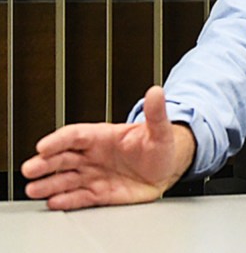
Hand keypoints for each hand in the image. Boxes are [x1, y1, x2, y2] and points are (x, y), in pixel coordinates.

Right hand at [21, 86, 194, 209]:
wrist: (167, 169)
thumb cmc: (158, 147)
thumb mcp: (160, 130)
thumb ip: (156, 113)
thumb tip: (156, 92)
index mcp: (103, 136)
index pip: (75, 135)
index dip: (58, 140)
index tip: (44, 146)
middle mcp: (93, 155)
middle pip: (63, 157)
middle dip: (45, 163)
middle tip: (30, 169)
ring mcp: (94, 175)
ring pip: (66, 179)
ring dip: (50, 184)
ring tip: (34, 189)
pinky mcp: (100, 193)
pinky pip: (80, 197)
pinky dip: (67, 200)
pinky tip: (54, 202)